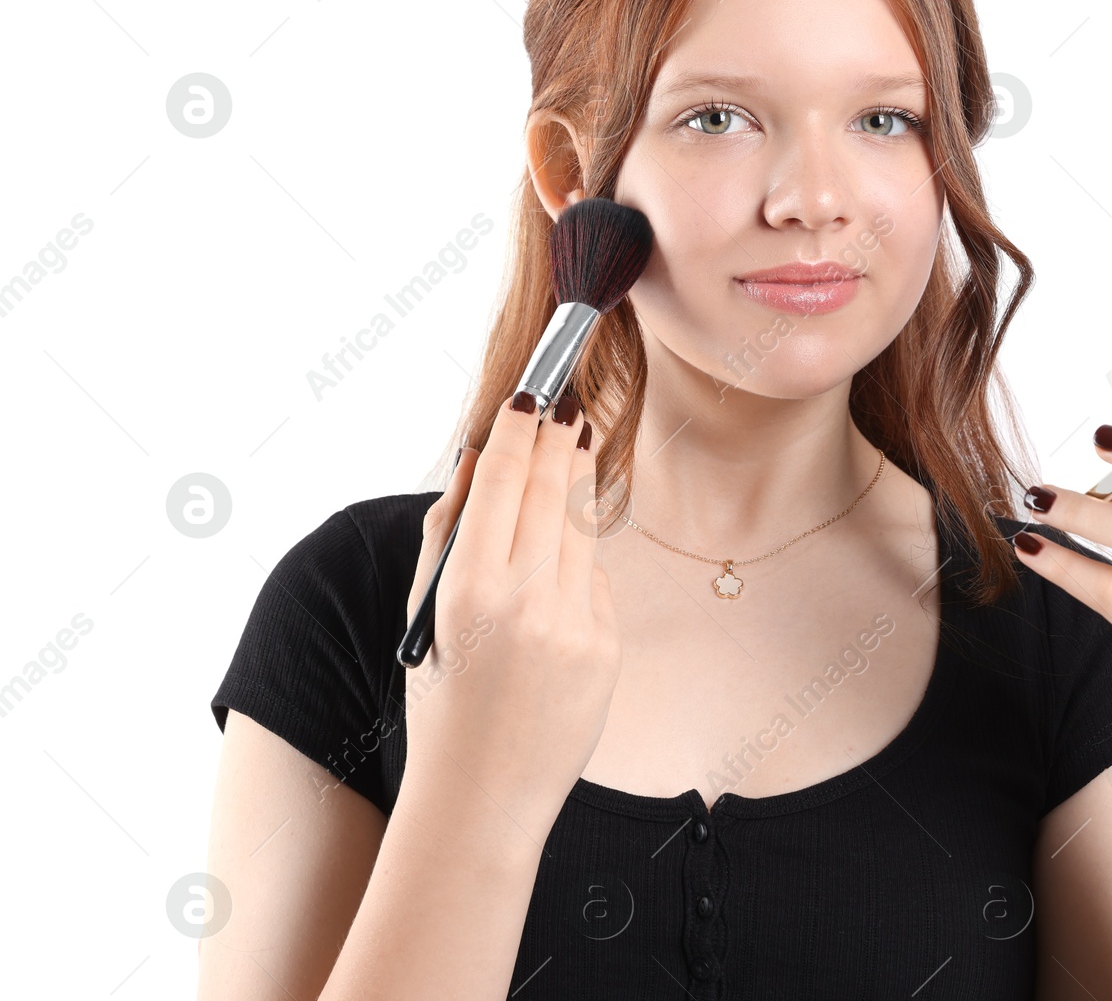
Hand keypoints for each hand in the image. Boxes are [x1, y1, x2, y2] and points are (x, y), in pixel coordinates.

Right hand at [402, 393, 621, 828]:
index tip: (530, 394)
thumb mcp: (423, 614)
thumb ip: (448, 531)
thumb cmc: (440, 700)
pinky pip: (595, 583)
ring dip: (579, 482)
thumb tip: (478, 456)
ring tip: (577, 443)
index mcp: (469, 589)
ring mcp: (575, 626)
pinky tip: (564, 559)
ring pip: (582, 530)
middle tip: (566, 400)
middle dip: (558, 439)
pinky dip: (579, 565)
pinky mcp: (608, 648)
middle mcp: (527, 602)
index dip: (520, 430)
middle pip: (552, 491)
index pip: (503, 482)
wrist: (481, 797)